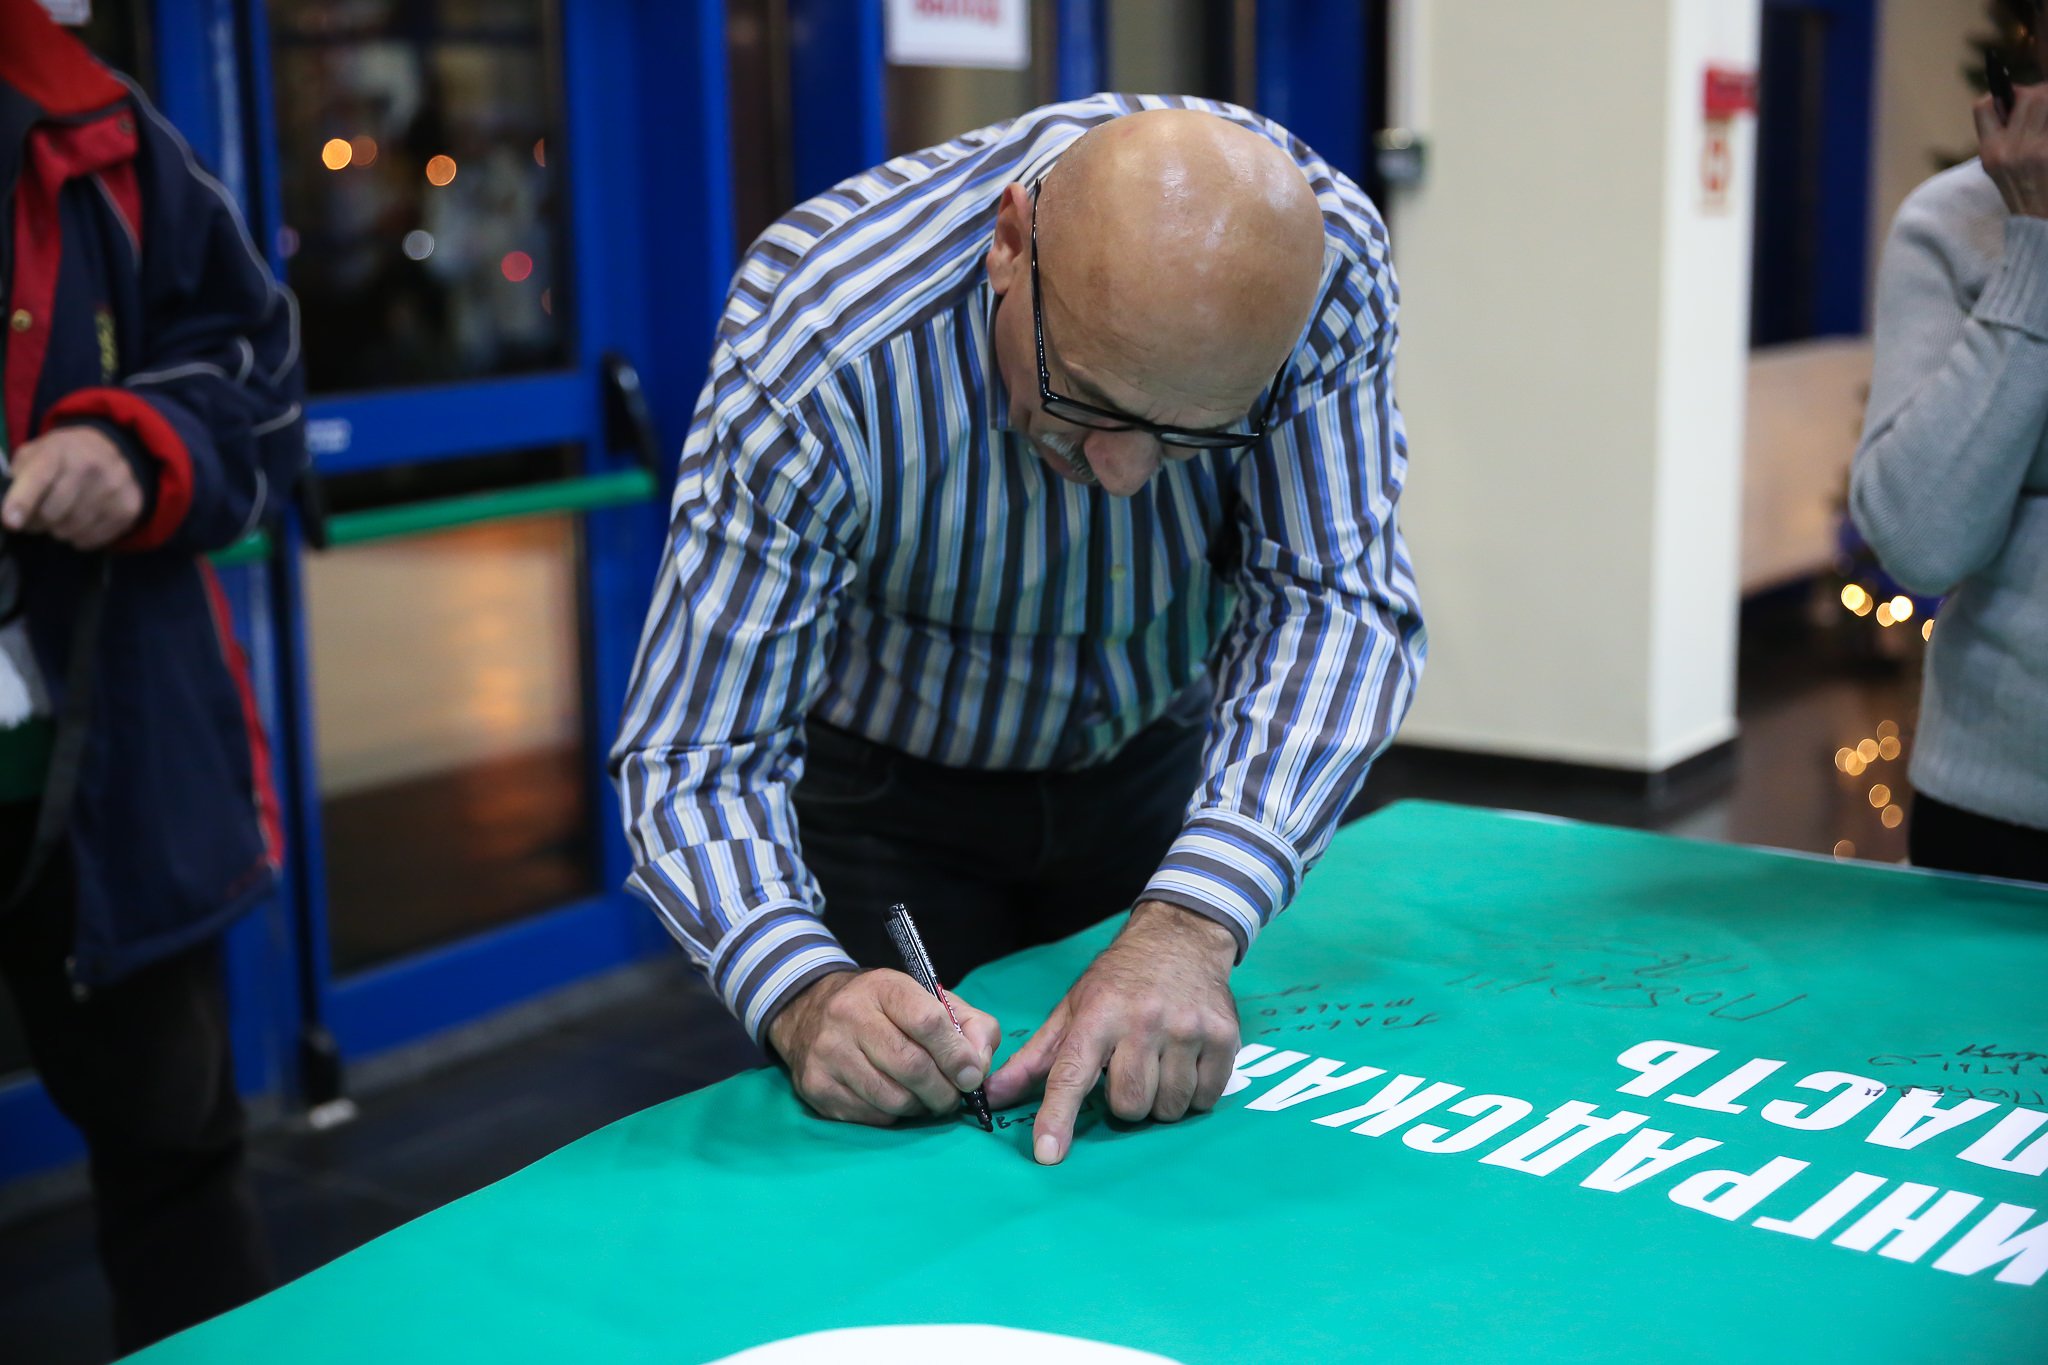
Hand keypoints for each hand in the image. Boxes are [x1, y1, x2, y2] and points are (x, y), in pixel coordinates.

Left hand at [2, 426, 144, 549]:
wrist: (114, 448)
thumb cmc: (63, 455)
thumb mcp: (35, 452)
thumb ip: (18, 475)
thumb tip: (9, 511)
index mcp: (59, 450)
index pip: (39, 479)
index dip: (22, 502)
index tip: (11, 522)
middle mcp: (91, 467)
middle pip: (52, 513)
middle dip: (37, 522)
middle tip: (36, 518)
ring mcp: (113, 488)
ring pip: (71, 529)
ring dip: (58, 531)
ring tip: (60, 518)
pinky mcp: (128, 508)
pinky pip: (91, 539)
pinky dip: (79, 537)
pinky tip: (80, 523)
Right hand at [766, 969, 1000, 1125]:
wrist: (811, 1012)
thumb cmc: (884, 1010)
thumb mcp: (928, 1000)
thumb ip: (969, 1026)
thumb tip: (978, 1068)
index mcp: (883, 988)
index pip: (928, 1022)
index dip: (956, 1055)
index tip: (971, 1076)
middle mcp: (849, 1016)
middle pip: (912, 1067)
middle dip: (943, 1091)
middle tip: (952, 1097)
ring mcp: (828, 1053)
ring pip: (892, 1099)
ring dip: (919, 1107)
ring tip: (923, 1098)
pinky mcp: (816, 1087)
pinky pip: (870, 1117)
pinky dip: (891, 1116)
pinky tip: (892, 1099)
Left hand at [986, 899, 1239, 1164]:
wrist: (1180, 939)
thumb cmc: (1117, 981)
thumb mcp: (1072, 1009)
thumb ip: (1035, 1058)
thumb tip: (993, 1096)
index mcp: (1099, 1014)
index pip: (1073, 1074)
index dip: (1058, 1117)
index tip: (1047, 1153)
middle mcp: (1144, 1020)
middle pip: (1128, 1103)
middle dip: (1125, 1099)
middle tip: (1128, 1071)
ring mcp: (1188, 1029)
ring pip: (1168, 1107)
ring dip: (1160, 1099)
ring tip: (1158, 1064)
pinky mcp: (1224, 1037)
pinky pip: (1205, 1098)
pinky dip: (1194, 1093)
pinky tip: (1186, 1062)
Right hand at [1977, 83, 2047, 218]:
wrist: (2038, 219)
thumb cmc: (2019, 190)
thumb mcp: (1996, 166)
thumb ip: (2000, 134)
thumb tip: (2011, 99)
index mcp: (1991, 151)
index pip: (1984, 106)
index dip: (2000, 97)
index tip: (2013, 100)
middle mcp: (2012, 149)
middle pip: (2030, 96)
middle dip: (2039, 93)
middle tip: (2042, 101)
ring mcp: (2037, 151)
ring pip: (2047, 101)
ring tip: (2046, 115)